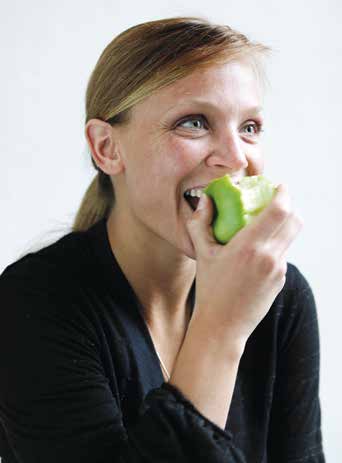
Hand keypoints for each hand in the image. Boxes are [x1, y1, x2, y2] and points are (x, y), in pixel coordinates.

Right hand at [186, 184, 302, 345]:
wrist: (222, 326)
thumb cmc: (209, 289)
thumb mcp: (202, 254)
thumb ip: (201, 223)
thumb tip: (206, 200)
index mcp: (250, 247)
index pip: (279, 211)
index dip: (284, 194)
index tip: (279, 186)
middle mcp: (270, 257)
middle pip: (294, 221)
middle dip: (289, 206)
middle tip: (275, 201)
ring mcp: (278, 270)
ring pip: (289, 238)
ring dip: (282, 226)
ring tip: (263, 226)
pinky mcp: (280, 280)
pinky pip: (282, 255)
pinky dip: (274, 246)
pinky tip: (255, 254)